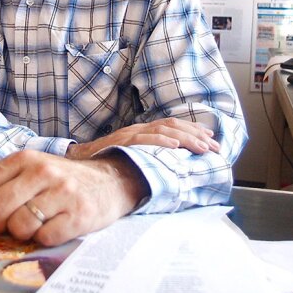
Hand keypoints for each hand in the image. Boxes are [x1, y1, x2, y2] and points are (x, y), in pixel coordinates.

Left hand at [0, 149, 147, 246]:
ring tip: (37, 224)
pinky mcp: (80, 214)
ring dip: (22, 234)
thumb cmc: (62, 182)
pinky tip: (55, 228)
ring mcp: (62, 192)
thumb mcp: (31, 174)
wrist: (112, 180)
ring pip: (19, 226)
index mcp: (24, 159)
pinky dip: (45, 240)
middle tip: (6, 228)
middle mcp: (42, 171)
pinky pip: (45, 238)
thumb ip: (0, 189)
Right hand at [66, 117, 219, 159]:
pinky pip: (144, 140)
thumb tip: (171, 165)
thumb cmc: (105, 163)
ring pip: (164, 131)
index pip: (173, 126)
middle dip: (196, 135)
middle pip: (173, 126)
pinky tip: (175, 146)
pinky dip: (161, 142)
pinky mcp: (122, 143)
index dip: (193, 130)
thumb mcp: (132, 157)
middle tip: (214, 146)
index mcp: (142, 131)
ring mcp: (130, 135)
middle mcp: (138, 129)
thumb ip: (148, 157)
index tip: (211, 138)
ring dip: (186, 138)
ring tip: (202, 147)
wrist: (78, 162)